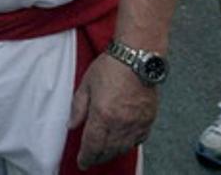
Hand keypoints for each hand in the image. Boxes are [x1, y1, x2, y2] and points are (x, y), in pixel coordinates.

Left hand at [69, 54, 157, 168]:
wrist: (137, 57)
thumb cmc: (110, 66)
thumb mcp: (86, 84)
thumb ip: (78, 108)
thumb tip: (71, 125)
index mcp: (102, 115)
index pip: (93, 145)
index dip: (86, 157)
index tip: (82, 163)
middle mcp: (121, 123)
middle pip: (108, 150)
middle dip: (98, 157)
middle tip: (91, 159)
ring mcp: (137, 122)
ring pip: (124, 147)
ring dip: (113, 153)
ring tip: (105, 154)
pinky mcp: (149, 119)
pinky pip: (139, 140)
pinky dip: (129, 145)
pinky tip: (123, 144)